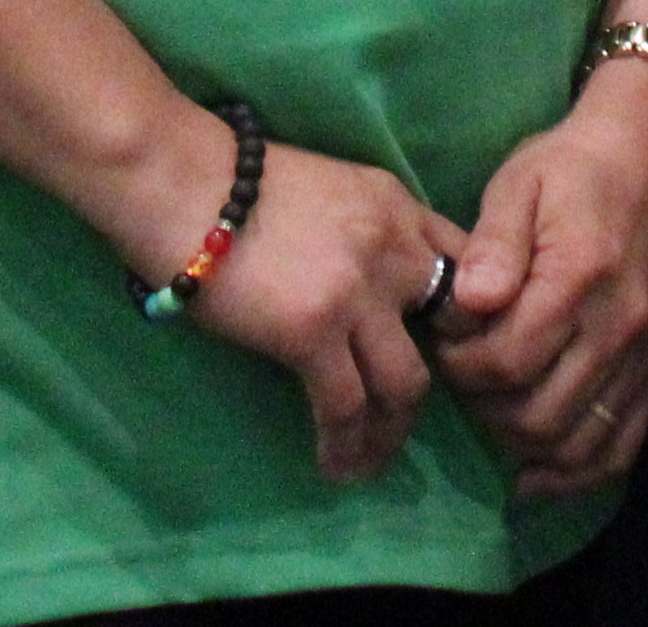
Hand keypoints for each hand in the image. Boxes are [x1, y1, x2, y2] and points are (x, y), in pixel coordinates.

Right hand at [127, 112, 461, 486]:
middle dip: (442, 382)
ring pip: (406, 384)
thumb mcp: (331, 191)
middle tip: (406, 414)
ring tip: (369, 458)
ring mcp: (357, 290)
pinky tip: (334, 464)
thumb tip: (374, 296)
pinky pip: (346, 407)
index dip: (464, 321)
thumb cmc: (235, 185)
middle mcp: (394, 247)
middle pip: (451, 332)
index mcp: (398, 206)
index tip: (442, 356)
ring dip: (391, 432)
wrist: (179, 182)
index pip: (468, 267)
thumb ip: (367, 235)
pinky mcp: (313, 331)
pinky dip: (345, 445)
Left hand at [428, 55, 647, 496]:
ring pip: (576, 443)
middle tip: (461, 373)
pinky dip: (576, 473)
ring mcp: (644, 355)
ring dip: (520, 442)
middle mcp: (620, 326)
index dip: (460, 363)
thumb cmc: (570, 168)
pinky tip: (536, 474)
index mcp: (580, 277)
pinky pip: (621, 447)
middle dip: (483, 406)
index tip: (443, 338)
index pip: (508, 361)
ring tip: (492, 407)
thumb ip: (491, 245)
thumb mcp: (517, 184)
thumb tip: (467, 302)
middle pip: (538, 413)